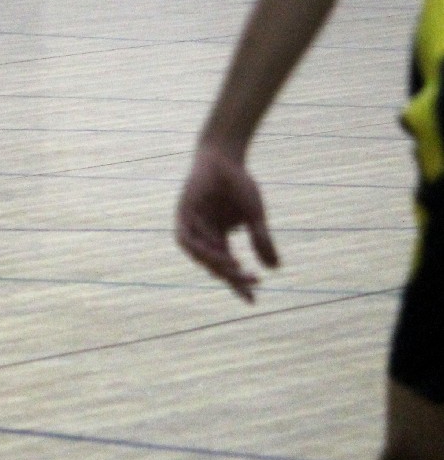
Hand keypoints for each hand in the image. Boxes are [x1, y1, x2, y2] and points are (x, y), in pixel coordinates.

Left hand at [176, 144, 279, 301]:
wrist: (224, 157)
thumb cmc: (238, 185)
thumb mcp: (254, 215)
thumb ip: (261, 240)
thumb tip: (275, 269)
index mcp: (217, 239)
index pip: (228, 269)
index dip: (239, 286)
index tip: (253, 302)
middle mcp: (203, 235)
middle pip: (215, 265)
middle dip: (233, 277)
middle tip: (252, 282)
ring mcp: (192, 225)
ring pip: (200, 255)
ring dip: (217, 264)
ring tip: (236, 269)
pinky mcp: (183, 213)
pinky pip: (187, 238)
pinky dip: (201, 248)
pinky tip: (218, 254)